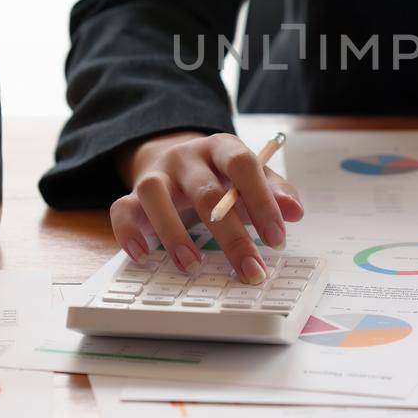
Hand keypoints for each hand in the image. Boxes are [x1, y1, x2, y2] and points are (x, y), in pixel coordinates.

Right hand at [109, 131, 304, 283]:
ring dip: (174, 234)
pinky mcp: (132, 195)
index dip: (261, 200)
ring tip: (193, 266)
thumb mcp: (252, 178)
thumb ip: (275, 191)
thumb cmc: (221, 176)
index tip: (277, 238)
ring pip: (155, 195)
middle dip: (231, 236)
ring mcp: (157, 174)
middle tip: (251, 269)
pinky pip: (122, 210)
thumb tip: (295, 212)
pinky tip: (145, 256)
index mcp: (221, 148)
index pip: (242, 165)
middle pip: (205, 192)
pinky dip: (129, 233)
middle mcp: (186, 157)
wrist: (176, 160)